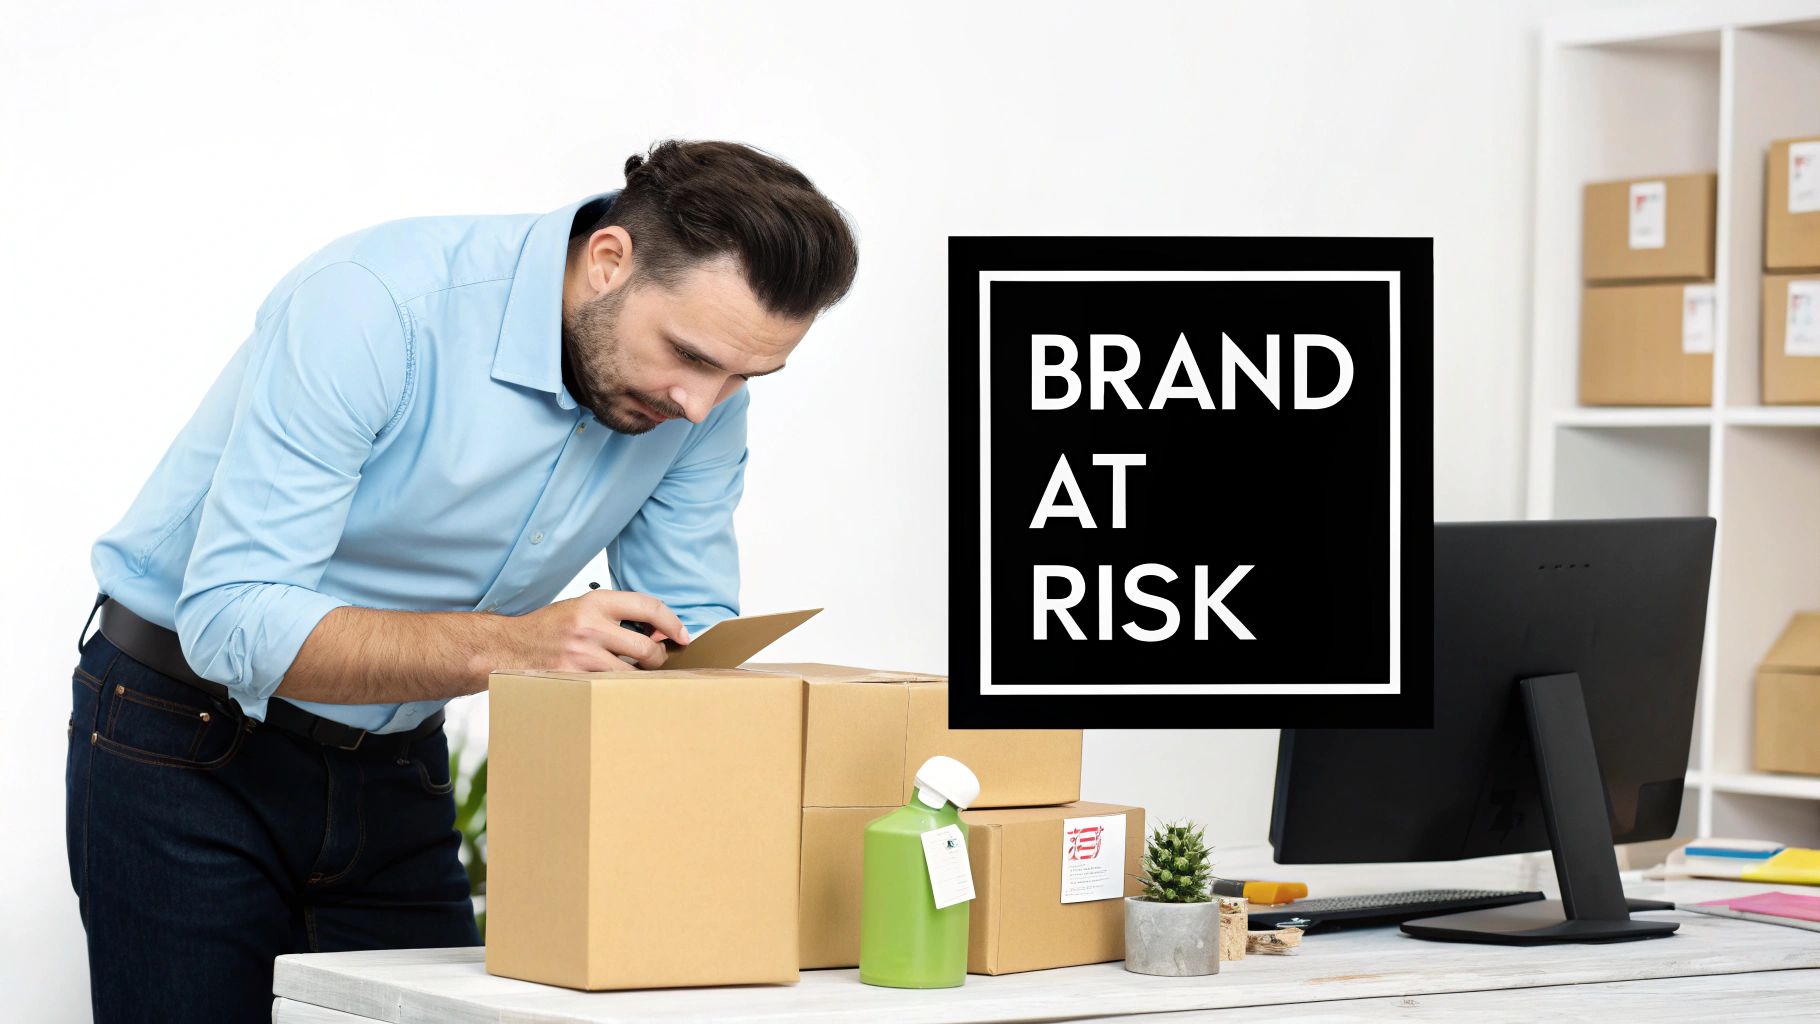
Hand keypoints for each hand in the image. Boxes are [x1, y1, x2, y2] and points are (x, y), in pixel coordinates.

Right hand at [513, 589, 691, 670]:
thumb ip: (618, 616)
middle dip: (657, 658)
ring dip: (638, 677)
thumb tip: (659, 633)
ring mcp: (580, 654)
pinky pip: (609, 687)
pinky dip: (617, 688)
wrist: (509, 646)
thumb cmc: (551, 628)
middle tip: (655, 661)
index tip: (682, 636)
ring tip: (631, 673)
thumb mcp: (584, 609)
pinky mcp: (572, 677)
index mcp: (596, 602)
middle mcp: (589, 625)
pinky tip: (613, 685)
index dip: (672, 623)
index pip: (648, 606)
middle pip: (645, 647)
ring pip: (630, 673)